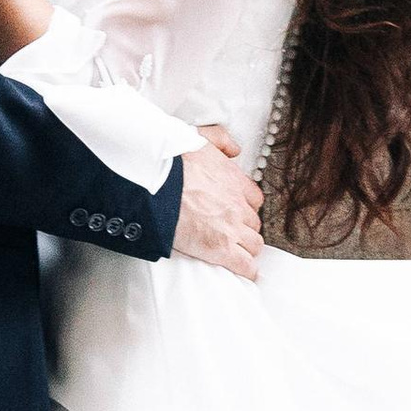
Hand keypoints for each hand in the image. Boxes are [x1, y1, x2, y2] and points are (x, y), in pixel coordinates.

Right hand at [171, 132, 262, 282]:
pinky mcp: (221, 249)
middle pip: (253, 223)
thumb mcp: (199, 139)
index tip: (238, 211)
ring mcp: (231, 228)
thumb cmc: (171, 163)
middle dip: (245, 228)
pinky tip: (246, 272)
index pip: (254, 199)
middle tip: (232, 232)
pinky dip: (247, 270)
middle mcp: (238, 205)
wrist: (156, 184)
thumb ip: (220, 141)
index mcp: (234, 180)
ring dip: (246, 248)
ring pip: (253, 244)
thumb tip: (234, 149)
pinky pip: (245, 265)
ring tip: (237, 252)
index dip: (246, 207)